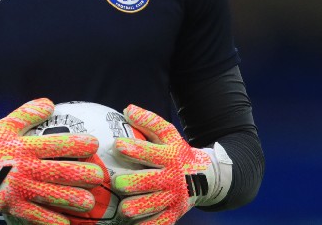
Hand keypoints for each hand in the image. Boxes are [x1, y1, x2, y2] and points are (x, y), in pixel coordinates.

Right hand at [0, 98, 104, 224]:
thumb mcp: (5, 126)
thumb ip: (27, 114)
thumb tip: (50, 103)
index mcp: (25, 146)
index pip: (56, 144)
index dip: (77, 144)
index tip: (94, 145)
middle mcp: (24, 167)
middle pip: (59, 171)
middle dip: (83, 174)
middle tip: (98, 176)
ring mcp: (19, 189)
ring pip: (52, 195)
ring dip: (73, 199)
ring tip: (89, 202)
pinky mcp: (13, 207)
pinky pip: (36, 216)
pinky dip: (51, 221)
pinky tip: (66, 223)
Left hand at [110, 105, 229, 224]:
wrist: (205, 176)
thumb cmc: (177, 152)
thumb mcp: (169, 134)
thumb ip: (149, 121)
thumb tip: (127, 109)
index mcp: (169, 157)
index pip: (150, 153)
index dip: (134, 149)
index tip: (118, 145)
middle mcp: (172, 178)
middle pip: (148, 182)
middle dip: (131, 183)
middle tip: (116, 182)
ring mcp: (173, 198)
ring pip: (152, 205)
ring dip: (136, 208)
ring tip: (124, 208)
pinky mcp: (174, 214)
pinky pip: (159, 223)